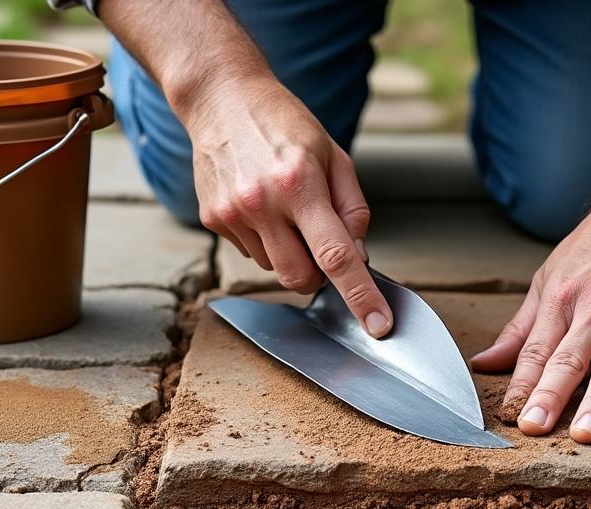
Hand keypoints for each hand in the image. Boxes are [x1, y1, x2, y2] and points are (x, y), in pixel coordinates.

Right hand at [182, 76, 392, 336]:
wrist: (221, 99)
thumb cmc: (284, 124)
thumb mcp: (333, 155)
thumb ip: (352, 209)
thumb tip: (360, 257)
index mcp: (299, 184)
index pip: (336, 256)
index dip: (360, 296)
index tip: (378, 327)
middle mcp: (262, 203)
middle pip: (300, 279)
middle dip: (319, 277)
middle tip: (322, 244)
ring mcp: (232, 215)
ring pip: (274, 268)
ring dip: (289, 252)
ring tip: (283, 207)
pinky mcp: (212, 220)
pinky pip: (250, 253)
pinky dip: (265, 240)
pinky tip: (259, 204)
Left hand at [471, 195, 590, 443]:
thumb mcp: (548, 279)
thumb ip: (519, 329)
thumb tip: (483, 364)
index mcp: (560, 301)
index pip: (535, 352)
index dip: (521, 386)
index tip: (510, 418)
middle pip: (569, 359)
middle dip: (550, 397)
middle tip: (535, 430)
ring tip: (587, 434)